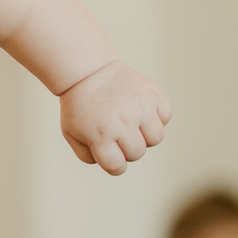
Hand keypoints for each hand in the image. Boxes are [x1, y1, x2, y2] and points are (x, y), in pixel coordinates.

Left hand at [58, 59, 169, 175]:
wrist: (88, 71)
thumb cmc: (80, 106)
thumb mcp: (72, 133)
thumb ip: (88, 156)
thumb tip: (114, 163)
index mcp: (100, 136)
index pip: (117, 167)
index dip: (113, 163)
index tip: (108, 152)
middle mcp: (122, 123)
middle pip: (137, 153)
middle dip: (127, 147)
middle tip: (116, 131)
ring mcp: (140, 107)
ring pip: (156, 138)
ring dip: (145, 134)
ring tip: (131, 121)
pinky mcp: (153, 94)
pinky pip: (165, 116)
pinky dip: (157, 116)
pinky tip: (141, 109)